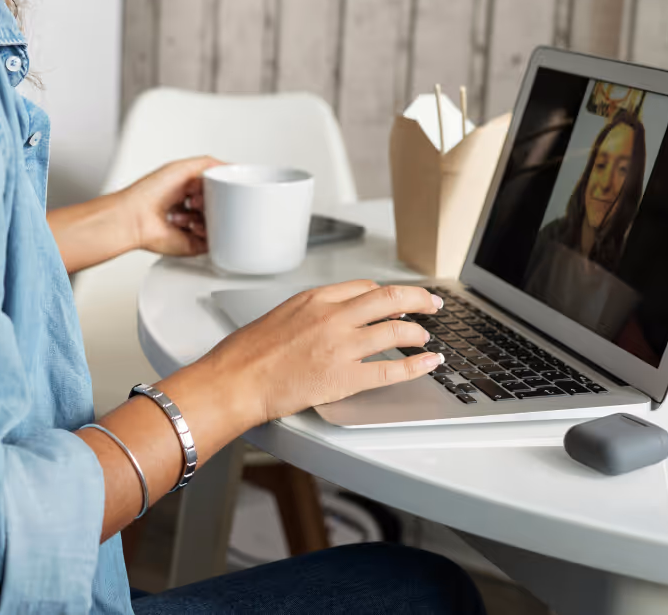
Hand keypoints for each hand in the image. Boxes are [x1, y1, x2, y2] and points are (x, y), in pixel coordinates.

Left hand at [120, 156, 222, 256]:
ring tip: (192, 211)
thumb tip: (232, 167)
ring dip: (208, 216)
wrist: (135, 218)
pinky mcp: (193, 244)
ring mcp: (192, 227)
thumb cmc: (148, 193)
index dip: (217, 185)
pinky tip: (193, 226)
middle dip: (213, 201)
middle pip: (217, 205)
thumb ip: (210, 164)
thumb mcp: (182, 167)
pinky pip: (213, 241)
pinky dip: (207, 233)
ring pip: (217, 223)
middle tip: (199, 198)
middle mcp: (189, 208)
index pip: (214, 188)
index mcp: (187, 189)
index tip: (215, 184)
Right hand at [201, 281, 444, 423]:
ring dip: (418, 333)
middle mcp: (333, 316)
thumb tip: (332, 316)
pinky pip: (391, 370)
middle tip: (432, 303)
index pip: (364, 287)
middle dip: (418, 299)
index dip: (386, 294)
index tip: (397, 299)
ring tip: (426, 338)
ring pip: (395, 330)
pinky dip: (417, 366)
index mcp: (316, 298)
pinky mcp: (344, 377)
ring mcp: (341, 346)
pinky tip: (429, 363)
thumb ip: (311, 312)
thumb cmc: (247, 352)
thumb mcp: (281, 314)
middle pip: (390, 298)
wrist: (235, 380)